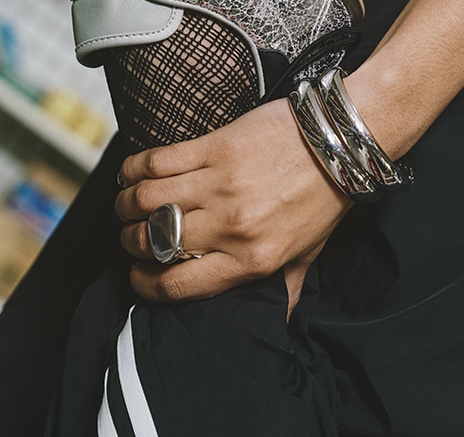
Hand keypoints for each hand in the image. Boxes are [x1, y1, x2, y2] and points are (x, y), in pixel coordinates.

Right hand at [115, 98, 350, 308]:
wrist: (337, 140)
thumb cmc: (323, 197)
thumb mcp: (308, 254)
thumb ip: (288, 289)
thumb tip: (283, 323)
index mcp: (251, 259)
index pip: (177, 284)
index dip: (145, 284)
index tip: (137, 275)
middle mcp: (230, 226)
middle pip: (154, 241)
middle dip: (131, 241)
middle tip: (130, 234)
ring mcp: (220, 184)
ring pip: (147, 200)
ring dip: (126, 204)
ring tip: (126, 203)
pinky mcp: (215, 147)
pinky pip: (159, 161)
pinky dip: (135, 168)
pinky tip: (132, 173)